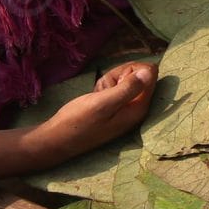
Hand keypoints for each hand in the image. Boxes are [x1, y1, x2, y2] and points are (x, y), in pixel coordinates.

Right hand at [28, 61, 157, 158]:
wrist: (57, 139)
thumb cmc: (78, 121)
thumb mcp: (103, 103)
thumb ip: (128, 88)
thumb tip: (151, 70)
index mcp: (139, 108)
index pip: (150, 74)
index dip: (132, 70)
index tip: (116, 81)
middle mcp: (136, 108)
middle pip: (138, 75)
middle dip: (119, 75)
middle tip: (103, 89)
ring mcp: (125, 107)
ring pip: (124, 79)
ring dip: (109, 81)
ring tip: (96, 94)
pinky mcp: (114, 107)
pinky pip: (115, 87)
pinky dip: (104, 87)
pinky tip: (94, 96)